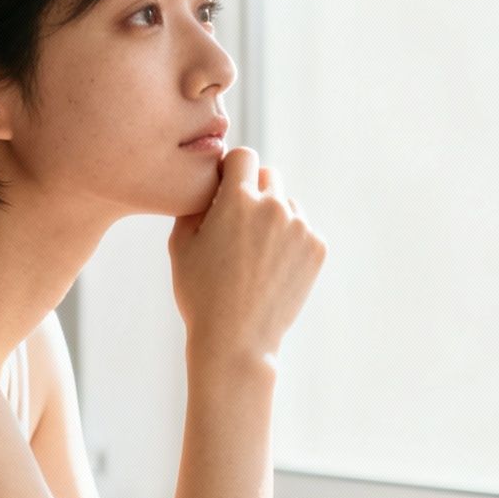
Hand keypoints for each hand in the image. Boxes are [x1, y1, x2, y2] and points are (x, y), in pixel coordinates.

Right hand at [168, 147, 325, 363]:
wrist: (237, 341)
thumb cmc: (201, 294)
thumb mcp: (181, 244)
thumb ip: (196, 202)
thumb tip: (211, 179)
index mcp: (238, 200)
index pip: (243, 156)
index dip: (232, 169)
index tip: (225, 188)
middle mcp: (274, 207)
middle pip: (268, 176)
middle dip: (253, 191)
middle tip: (238, 226)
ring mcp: (300, 228)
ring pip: (287, 204)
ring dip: (273, 217)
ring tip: (253, 255)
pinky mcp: (317, 249)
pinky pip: (302, 230)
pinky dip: (290, 242)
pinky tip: (270, 269)